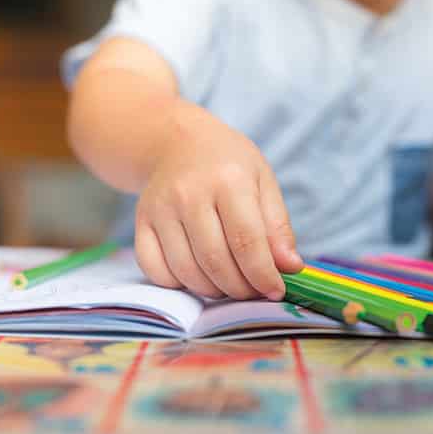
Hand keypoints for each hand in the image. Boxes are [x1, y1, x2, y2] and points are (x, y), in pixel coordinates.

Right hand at [133, 107, 303, 299]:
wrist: (177, 142)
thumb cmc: (228, 164)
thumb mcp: (263, 181)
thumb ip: (278, 226)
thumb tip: (291, 267)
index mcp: (228, 180)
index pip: (246, 241)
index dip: (263, 274)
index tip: (275, 290)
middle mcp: (189, 194)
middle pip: (215, 262)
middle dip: (240, 289)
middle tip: (253, 291)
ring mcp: (160, 209)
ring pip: (186, 272)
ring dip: (213, 291)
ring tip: (230, 284)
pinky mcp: (141, 222)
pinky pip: (156, 270)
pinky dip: (179, 284)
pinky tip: (197, 275)